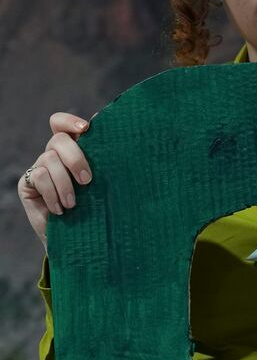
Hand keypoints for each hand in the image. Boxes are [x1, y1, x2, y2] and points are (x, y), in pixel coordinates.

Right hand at [17, 113, 92, 252]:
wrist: (79, 238)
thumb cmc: (98, 209)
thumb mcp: (104, 185)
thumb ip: (106, 164)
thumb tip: (126, 139)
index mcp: (73, 150)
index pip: (60, 123)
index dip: (69, 121)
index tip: (86, 128)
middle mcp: (54, 155)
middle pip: (58, 139)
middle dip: (75, 158)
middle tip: (88, 180)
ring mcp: (39, 168)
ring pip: (49, 159)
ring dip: (64, 183)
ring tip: (74, 203)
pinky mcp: (26, 183)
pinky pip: (38, 177)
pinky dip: (52, 193)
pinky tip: (60, 209)